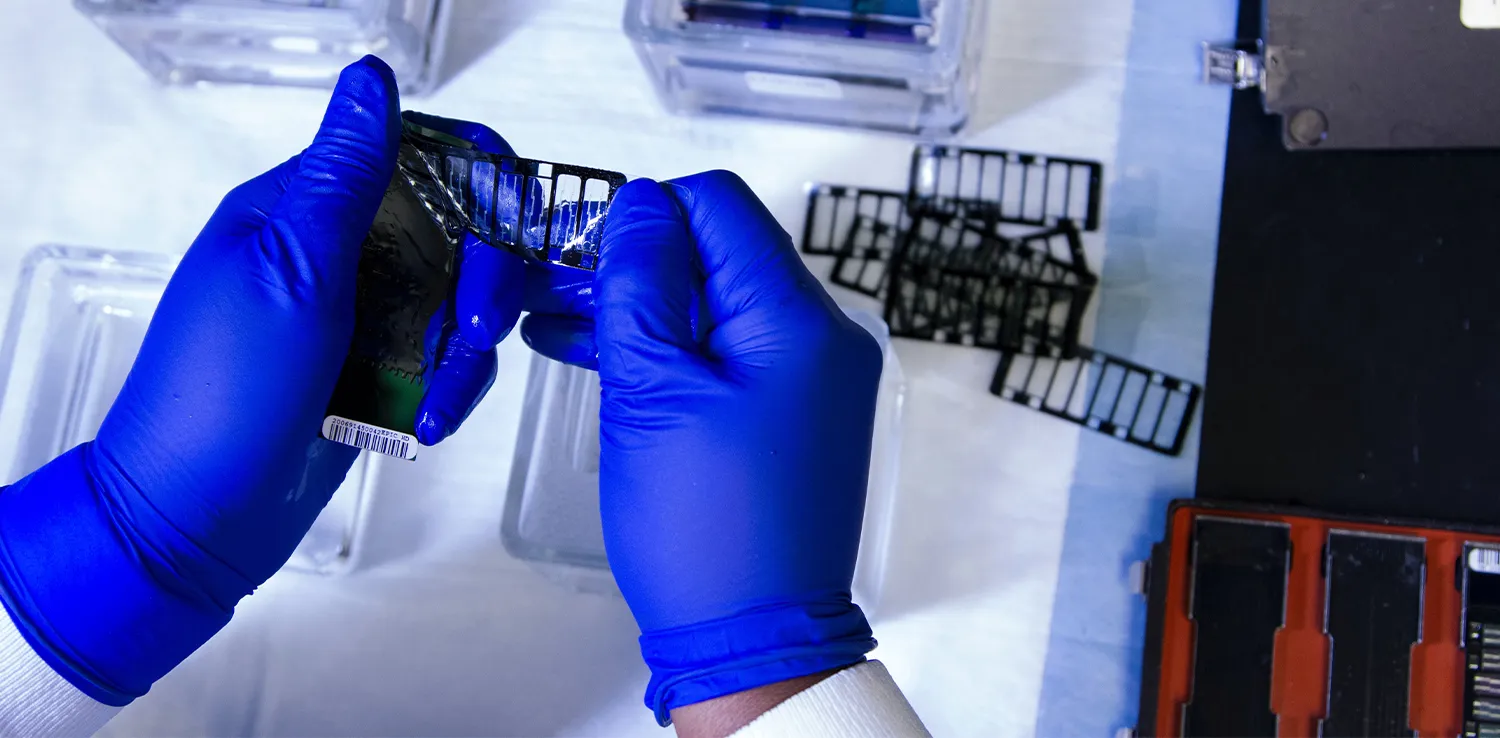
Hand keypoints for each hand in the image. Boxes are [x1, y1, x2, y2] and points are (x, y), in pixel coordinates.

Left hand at [0, 58, 528, 703]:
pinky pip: (445, 362)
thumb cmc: (223, 391)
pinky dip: (449, 392)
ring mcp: (359, 317)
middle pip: (455, 233)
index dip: (477, 179)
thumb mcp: (291, 273)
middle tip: (476, 334)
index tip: (512, 226)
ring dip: (465, 355)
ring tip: (439, 407)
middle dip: (481, 284)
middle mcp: (338, 254)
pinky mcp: (377, 374)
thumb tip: (371, 81)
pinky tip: (426, 427)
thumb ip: (343, 179)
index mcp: (303, 208)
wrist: (194, 520)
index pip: (415, 155)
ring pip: (459, 304)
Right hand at [591, 172, 883, 725]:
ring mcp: (817, 376)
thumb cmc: (705, 531)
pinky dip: (678, 350)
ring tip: (565, 329)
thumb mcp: (651, 392)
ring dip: (648, 309)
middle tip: (558, 292)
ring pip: (721, 303)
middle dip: (637, 264)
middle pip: (722, 251)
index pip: (719, 205)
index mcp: (797, 318)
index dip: (643, 215)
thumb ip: (642, 282)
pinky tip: (610, 362)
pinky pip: (735, 353)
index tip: (582, 252)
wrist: (755, 639)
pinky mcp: (800, 412)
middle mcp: (824, 335)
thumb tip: (642, 203)